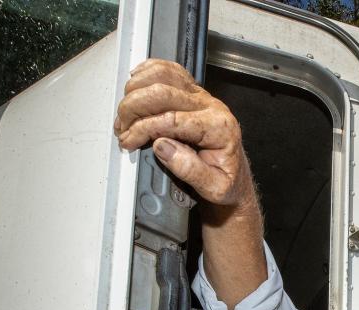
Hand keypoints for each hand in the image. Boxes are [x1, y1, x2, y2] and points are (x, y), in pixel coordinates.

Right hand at [113, 59, 255, 209]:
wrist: (236, 176)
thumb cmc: (226, 182)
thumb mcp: (214, 188)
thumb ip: (189, 169)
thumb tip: (162, 147)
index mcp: (218, 128)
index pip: (171, 119)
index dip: (143, 129)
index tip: (129, 141)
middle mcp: (211, 107)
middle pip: (163, 92)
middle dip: (134, 108)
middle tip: (122, 128)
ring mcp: (202, 97)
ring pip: (165, 75)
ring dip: (136, 90)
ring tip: (125, 113)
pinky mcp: (194, 93)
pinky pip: (171, 71)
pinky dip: (149, 71)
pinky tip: (135, 83)